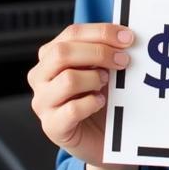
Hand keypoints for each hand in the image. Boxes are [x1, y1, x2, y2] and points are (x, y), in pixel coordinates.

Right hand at [28, 22, 134, 166]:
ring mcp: (43, 102)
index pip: (71, 33)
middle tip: (123, 61)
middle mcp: (40, 76)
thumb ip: (104, 50)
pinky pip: (73, 109)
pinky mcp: (52, 126)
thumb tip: (124, 36)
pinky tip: (100, 102)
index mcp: (50, 55)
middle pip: (63, 52)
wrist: (100, 137)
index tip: (127, 37)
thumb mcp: (100, 68)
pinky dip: (92, 103)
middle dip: (99, 53)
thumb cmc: (99, 97)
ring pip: (68, 79)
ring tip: (106, 84)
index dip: (101, 32)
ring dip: (94, 79)